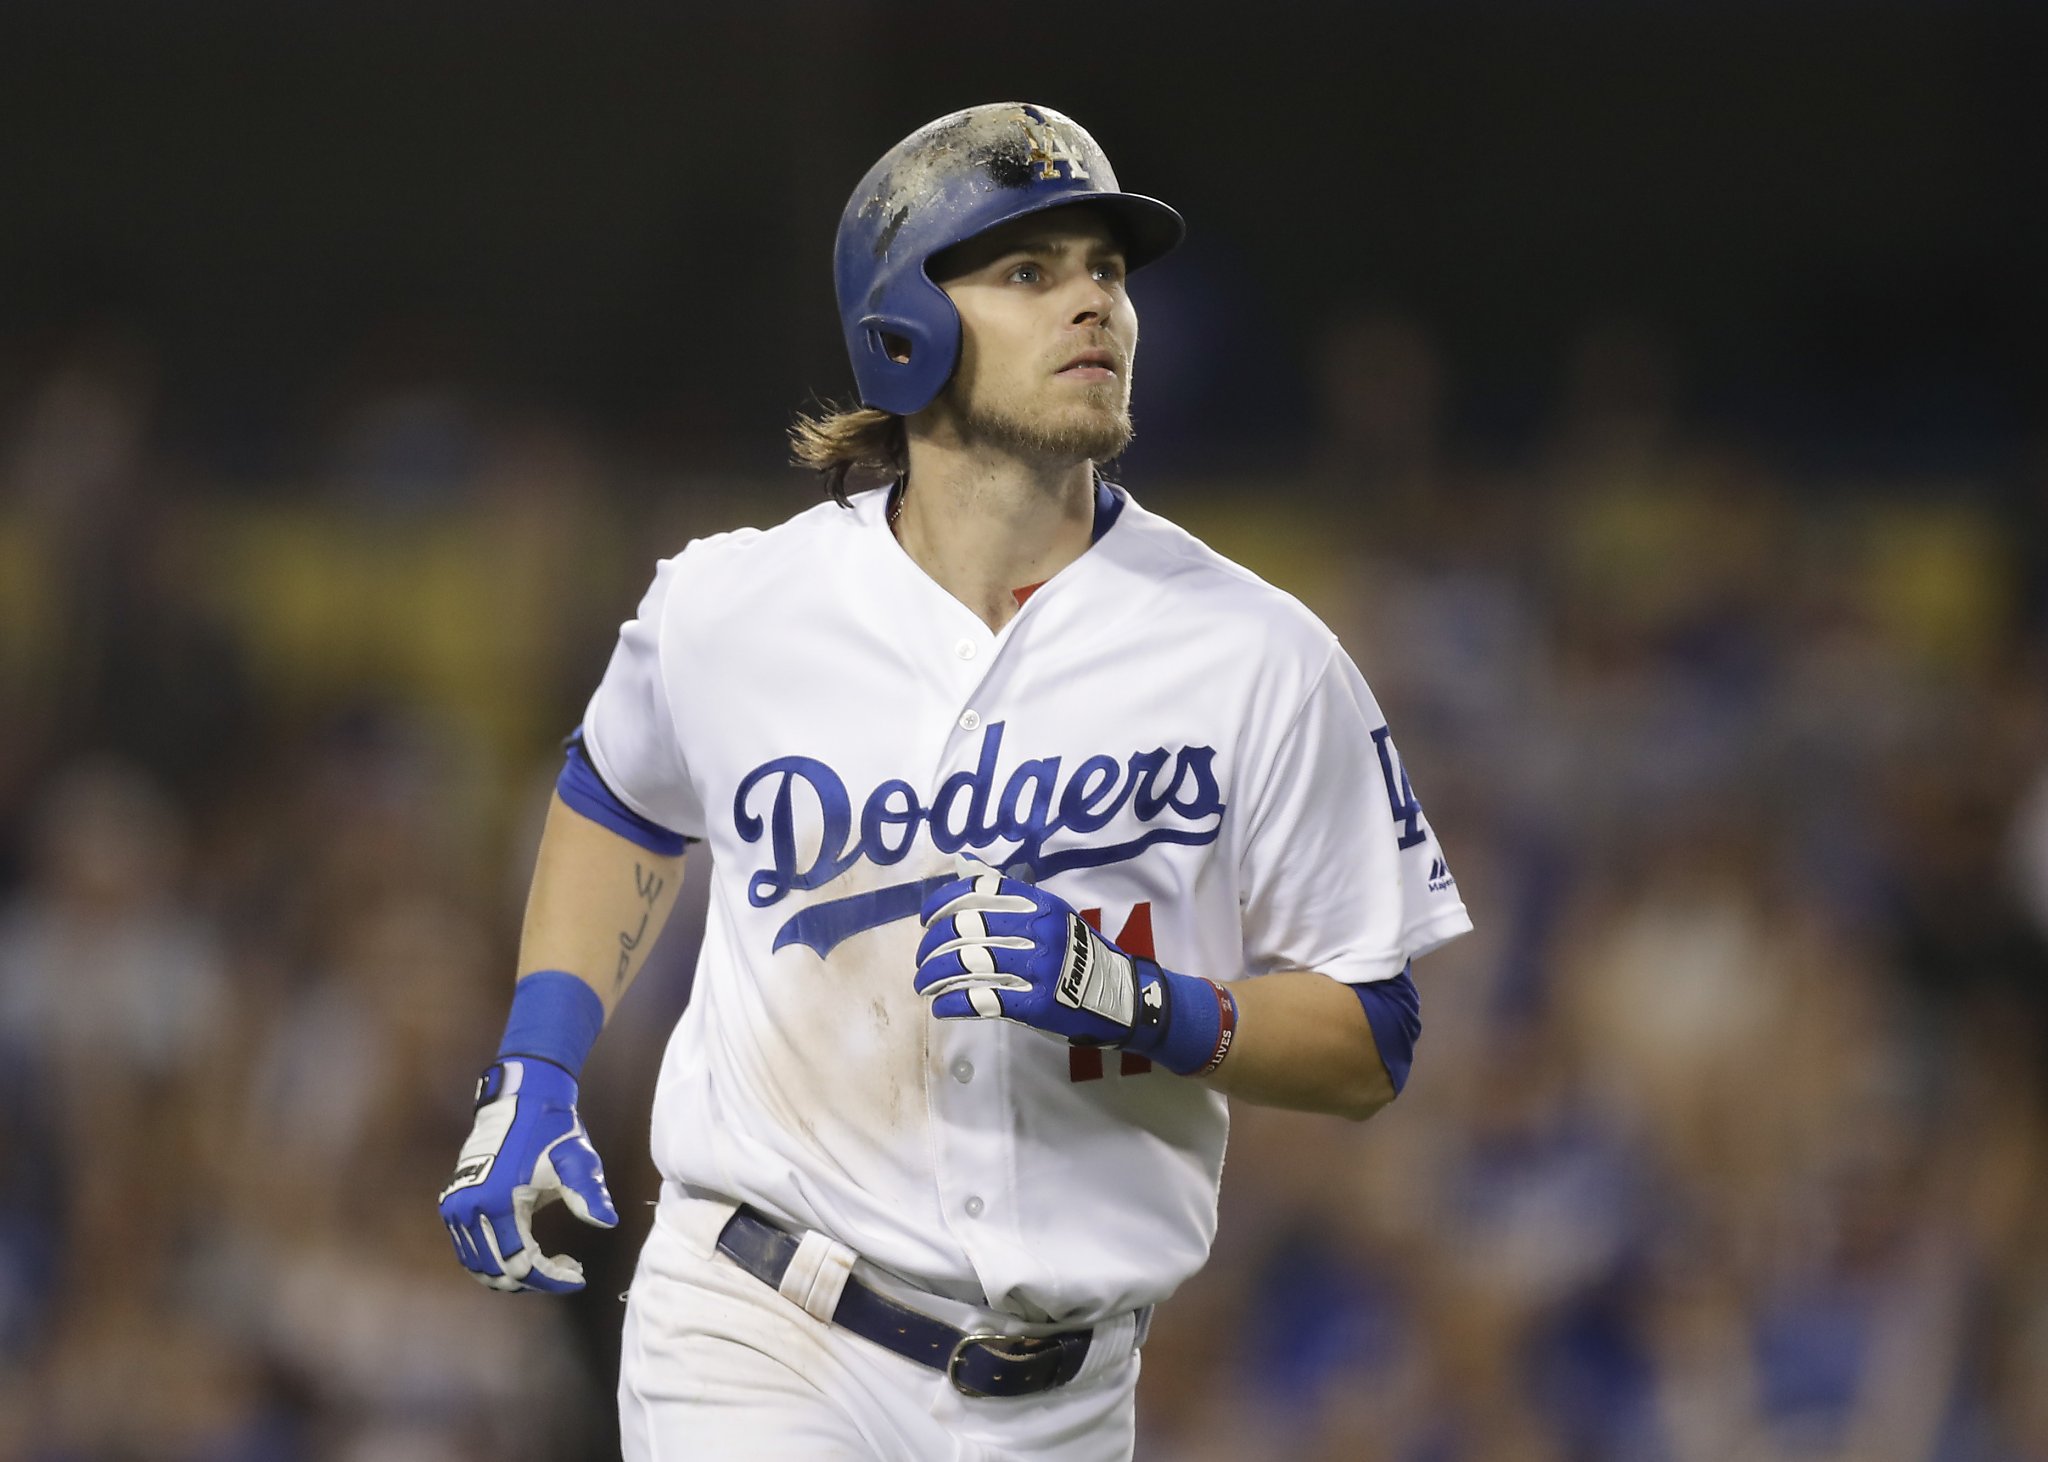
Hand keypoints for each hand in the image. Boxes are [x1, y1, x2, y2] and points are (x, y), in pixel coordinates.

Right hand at [438, 1057, 618, 1292]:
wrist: (519, 1098)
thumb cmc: (551, 1129)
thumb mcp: (576, 1160)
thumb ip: (589, 1193)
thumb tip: (608, 1222)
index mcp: (497, 1201)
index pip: (521, 1262)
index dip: (551, 1278)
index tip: (578, 1277)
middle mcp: (468, 1209)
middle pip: (497, 1271)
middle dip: (534, 1279)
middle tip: (566, 1269)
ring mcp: (455, 1207)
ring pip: (478, 1265)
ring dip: (512, 1273)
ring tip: (548, 1263)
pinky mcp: (452, 1203)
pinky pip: (468, 1249)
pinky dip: (493, 1259)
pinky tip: (524, 1252)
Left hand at [914, 872, 1149, 1044]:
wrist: (1120, 996)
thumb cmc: (1077, 953)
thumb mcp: (1051, 913)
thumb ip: (1008, 894)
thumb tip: (964, 864)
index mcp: (1040, 904)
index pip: (980, 891)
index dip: (944, 902)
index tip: (925, 919)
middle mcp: (1038, 931)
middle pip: (967, 930)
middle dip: (933, 947)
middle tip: (921, 960)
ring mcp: (1038, 968)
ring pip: (969, 965)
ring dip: (936, 976)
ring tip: (924, 985)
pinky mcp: (1036, 1005)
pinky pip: (983, 1000)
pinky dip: (954, 1004)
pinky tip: (941, 1007)